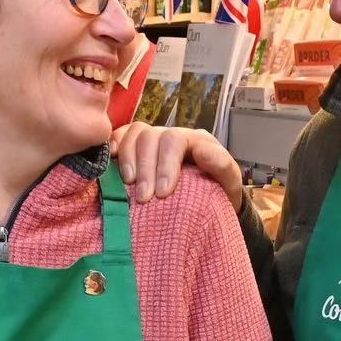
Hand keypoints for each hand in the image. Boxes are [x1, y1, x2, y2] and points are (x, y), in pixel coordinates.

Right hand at [110, 122, 245, 208]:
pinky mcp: (137, 149)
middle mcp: (172, 135)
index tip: (163, 193)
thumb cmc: (220, 193)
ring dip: (128, 159)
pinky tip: (110, 161)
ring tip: (128, 185)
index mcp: (196, 140)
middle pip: (151, 137)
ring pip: (134, 134)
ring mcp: (153, 140)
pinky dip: (113, 145)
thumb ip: (222, 166)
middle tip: (143, 198)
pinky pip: (121, 137)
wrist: (209, 205)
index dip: (166, 164)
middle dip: (145, 168)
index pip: (175, 140)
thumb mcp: (230, 183)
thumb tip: (202, 150)